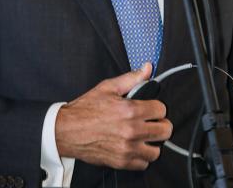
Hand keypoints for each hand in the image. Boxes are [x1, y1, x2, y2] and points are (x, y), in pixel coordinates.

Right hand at [55, 62, 172, 170]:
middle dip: (160, 123)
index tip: (152, 107)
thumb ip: (132, 78)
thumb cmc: (86, 109)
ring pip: (157, 150)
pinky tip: (134, 146)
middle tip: (152, 121)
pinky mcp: (122, 162)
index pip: (161, 109)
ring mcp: (127, 149)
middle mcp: (131, 131)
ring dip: (152, 142)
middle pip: (165, 130)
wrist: (68, 130)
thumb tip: (147, 69)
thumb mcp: (108, 87)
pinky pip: (144, 164)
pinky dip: (141, 156)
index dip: (157, 106)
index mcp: (130, 110)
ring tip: (144, 135)